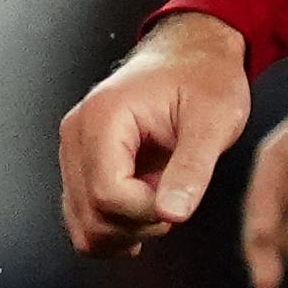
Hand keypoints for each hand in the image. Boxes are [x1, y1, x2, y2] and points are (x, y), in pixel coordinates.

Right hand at [57, 14, 251, 255]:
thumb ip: (191, 169)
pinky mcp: (81, 164)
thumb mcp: (213, 121)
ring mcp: (74, 151)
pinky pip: (83, 214)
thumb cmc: (205, 80)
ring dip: (126, 232)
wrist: (190, 55)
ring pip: (81, 223)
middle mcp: (76, 135)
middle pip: (90, 214)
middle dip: (138, 225)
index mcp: (103, 119)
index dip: (147, 211)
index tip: (181, 197)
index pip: (107, 193)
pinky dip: (114, 228)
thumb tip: (172, 215)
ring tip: (162, 205)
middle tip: (176, 201)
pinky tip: (145, 218)